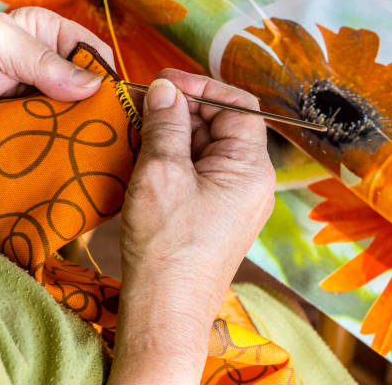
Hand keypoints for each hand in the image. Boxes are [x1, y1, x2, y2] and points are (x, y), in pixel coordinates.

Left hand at [0, 7, 112, 172]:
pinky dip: (73, 158)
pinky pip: (63, 149)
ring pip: (83, 124)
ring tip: (107, 159)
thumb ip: (42, 60)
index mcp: (46, 39)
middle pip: (95, 93)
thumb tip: (93, 87)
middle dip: (105, 113)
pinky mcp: (36, 141)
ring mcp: (45, 111)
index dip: (109, 76)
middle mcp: (51, 75)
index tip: (122, 105)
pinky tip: (86, 170)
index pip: (94, 53)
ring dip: (91, 139)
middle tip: (118, 138)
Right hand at [109, 70, 274, 383]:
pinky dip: (176, 160)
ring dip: (176, 135)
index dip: (202, 87)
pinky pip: (200, 174)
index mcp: (251, 168)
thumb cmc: (166, 246)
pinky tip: (147, 159)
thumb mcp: (161, 174)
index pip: (237, 106)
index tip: (165, 82)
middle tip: (144, 105)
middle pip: (223, 126)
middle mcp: (251, 183)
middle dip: (184, 111)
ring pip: (208, 150)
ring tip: (140, 131)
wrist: (164, 309)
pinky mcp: (216, 216)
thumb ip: (167, 124)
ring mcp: (235, 201)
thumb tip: (166, 89)